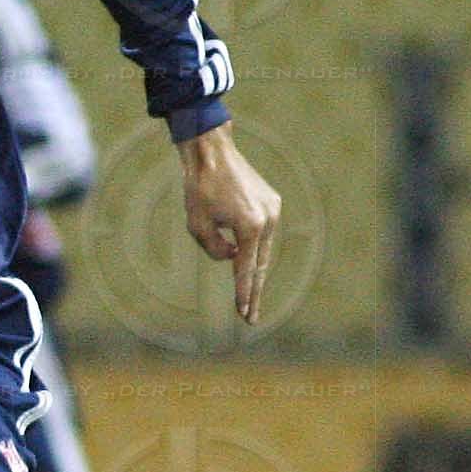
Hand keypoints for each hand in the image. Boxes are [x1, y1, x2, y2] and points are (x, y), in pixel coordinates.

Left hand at [179, 125, 281, 324]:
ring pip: (263, 248)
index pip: (246, 269)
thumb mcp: (197, 226)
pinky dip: (254, 246)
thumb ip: (214, 249)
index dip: (244, 294)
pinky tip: (242, 255)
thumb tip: (233, 258)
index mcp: (251, 227)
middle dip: (254, 292)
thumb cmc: (199, 189)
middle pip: (261, 265)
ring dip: (253, 268)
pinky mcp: (272, 202)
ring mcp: (273, 210)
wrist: (212, 153)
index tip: (243, 314)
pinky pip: (262, 232)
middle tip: (250, 317)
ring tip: (247, 296)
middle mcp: (268, 219)